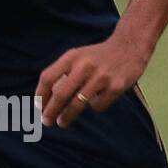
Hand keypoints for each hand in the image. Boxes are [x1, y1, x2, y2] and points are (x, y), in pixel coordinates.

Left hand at [35, 36, 150, 127]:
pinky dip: (94, 107)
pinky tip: (97, 101)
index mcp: (72, 57)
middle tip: (46, 121)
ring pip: (77, 104)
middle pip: (60, 94)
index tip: (38, 108)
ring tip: (62, 122)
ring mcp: (101, 77)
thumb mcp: (78, 56)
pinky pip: (98, 106)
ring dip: (66, 116)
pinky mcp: (115, 86)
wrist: (130, 46)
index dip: (40, 95)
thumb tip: (46, 100)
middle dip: (51, 111)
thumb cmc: (97, 56)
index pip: (48, 77)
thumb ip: (63, 73)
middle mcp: (84, 66)